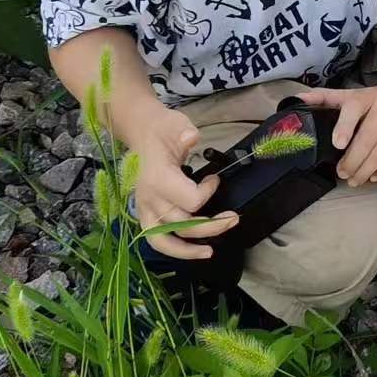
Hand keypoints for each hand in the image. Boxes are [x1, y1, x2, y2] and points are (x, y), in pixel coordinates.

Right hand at [133, 107, 237, 259]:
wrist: (143, 133)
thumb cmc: (163, 130)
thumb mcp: (176, 124)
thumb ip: (184, 133)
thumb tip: (191, 138)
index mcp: (158, 177)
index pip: (189, 200)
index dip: (208, 193)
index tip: (215, 179)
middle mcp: (149, 198)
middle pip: (181, 224)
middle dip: (211, 226)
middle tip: (233, 219)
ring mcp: (145, 208)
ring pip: (165, 239)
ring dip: (189, 249)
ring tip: (210, 251)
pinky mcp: (145, 214)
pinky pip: (156, 240)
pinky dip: (173, 250)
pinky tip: (191, 252)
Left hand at [295, 85, 376, 186]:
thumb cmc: (375, 99)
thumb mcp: (352, 94)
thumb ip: (325, 98)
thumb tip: (297, 99)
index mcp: (366, 97)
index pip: (354, 110)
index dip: (345, 127)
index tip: (338, 144)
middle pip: (368, 140)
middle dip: (352, 161)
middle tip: (342, 173)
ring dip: (365, 171)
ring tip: (354, 180)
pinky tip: (374, 176)